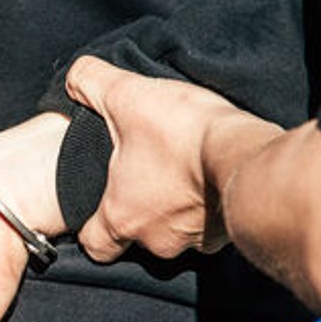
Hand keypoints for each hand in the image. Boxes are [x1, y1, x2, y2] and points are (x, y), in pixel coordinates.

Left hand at [63, 56, 280, 261]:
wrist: (246, 153)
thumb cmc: (184, 134)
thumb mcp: (126, 95)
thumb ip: (91, 83)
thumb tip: (74, 78)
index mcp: (122, 217)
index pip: (94, 244)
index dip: (91, 226)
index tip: (98, 205)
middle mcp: (157, 240)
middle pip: (137, 236)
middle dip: (139, 207)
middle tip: (145, 173)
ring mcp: (195, 241)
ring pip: (176, 230)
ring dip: (176, 206)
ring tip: (181, 169)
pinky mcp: (227, 234)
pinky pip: (210, 225)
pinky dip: (207, 204)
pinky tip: (209, 175)